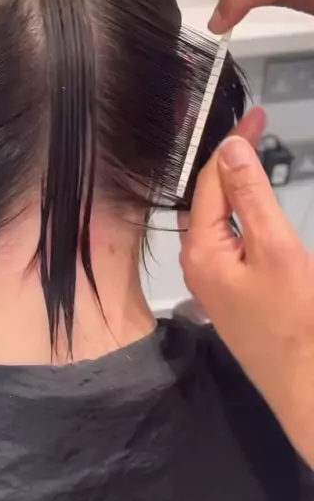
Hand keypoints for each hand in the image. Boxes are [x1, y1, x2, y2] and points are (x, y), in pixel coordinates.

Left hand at [179, 106, 313, 467]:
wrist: (306, 385)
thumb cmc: (295, 322)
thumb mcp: (275, 249)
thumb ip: (250, 197)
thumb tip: (230, 150)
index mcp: (201, 249)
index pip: (211, 181)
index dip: (232, 143)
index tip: (254, 115)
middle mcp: (198, 262)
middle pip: (208, 196)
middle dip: (229, 159)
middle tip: (254, 126)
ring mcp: (213, 279)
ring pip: (217, 217)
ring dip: (234, 184)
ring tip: (250, 152)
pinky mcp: (230, 291)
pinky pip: (227, 239)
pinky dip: (240, 212)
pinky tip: (250, 202)